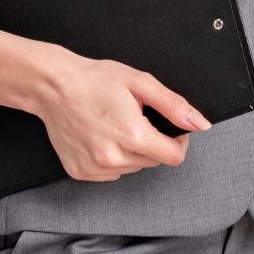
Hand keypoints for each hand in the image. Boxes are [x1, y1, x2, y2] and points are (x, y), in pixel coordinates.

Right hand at [0, 29, 209, 182]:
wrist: (53, 87)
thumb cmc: (94, 81)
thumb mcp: (142, 84)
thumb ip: (174, 106)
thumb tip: (200, 123)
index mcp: (132, 136)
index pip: (174, 157)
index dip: (178, 141)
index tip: (170, 129)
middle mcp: (113, 158)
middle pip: (154, 162)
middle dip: (153, 142)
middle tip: (137, 119)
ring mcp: (95, 168)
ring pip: (133, 168)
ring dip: (133, 151)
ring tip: (116, 125)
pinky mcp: (81, 172)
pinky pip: (111, 172)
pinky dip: (113, 158)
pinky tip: (102, 137)